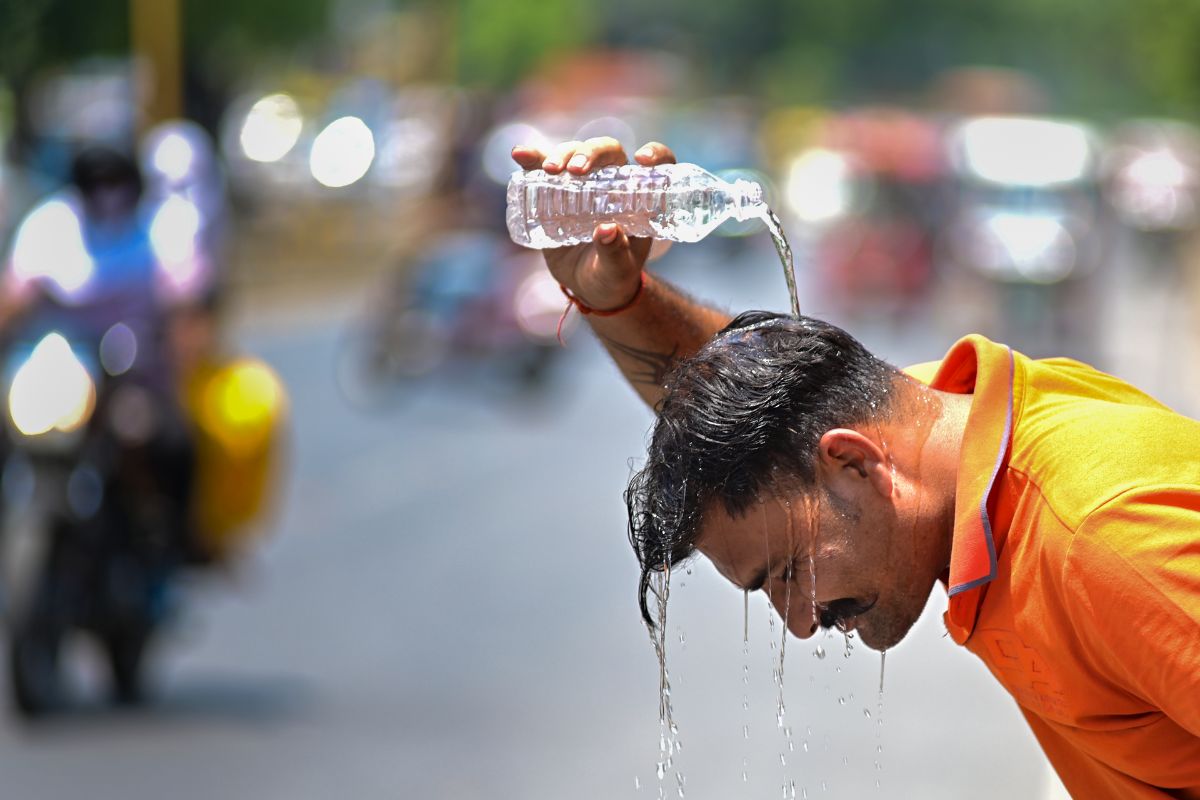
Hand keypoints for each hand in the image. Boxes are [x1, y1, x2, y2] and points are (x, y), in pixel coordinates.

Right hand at [511, 137, 675, 310]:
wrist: (588, 285)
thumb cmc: (613, 276)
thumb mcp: (617, 269)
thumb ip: (615, 253)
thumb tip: (607, 230)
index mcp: (639, 198)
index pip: (656, 166)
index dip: (655, 154)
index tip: (642, 160)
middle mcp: (613, 184)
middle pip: (607, 152)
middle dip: (591, 153)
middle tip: (576, 171)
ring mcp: (583, 185)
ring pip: (575, 154)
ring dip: (562, 154)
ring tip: (551, 170)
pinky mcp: (555, 191)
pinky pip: (544, 169)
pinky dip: (533, 160)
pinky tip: (520, 155)